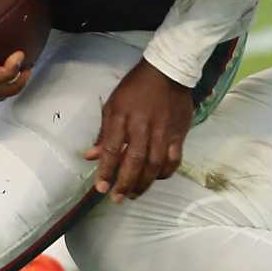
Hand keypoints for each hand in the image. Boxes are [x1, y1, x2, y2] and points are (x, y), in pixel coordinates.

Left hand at [86, 60, 195, 199]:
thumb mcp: (113, 105)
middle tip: (117, 198)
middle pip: (134, 161)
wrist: (168, 72)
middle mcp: (142, 126)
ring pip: (154, 165)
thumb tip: (91, 156)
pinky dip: (165, 173)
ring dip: (144, 183)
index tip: (100, 188)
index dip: (105, 171)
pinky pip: (173, 159)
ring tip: (134, 194)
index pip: (111, 149)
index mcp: (121, 117)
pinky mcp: (179, 133)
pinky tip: (156, 178)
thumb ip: (104, 133)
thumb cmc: (135, 88)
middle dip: (124, 183)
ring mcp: (163, 131)